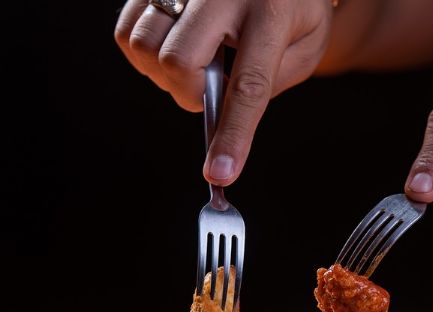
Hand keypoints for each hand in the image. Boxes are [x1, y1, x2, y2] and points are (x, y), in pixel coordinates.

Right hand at [114, 0, 334, 185]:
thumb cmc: (294, 10)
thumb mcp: (304, 49)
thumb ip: (264, 85)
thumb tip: (220, 125)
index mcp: (271, 12)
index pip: (248, 85)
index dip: (232, 134)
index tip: (219, 173)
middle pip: (178, 61)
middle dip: (189, 94)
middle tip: (210, 91)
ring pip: (143, 43)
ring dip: (164, 75)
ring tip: (194, 66)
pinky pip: (127, 28)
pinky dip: (143, 52)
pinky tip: (172, 48)